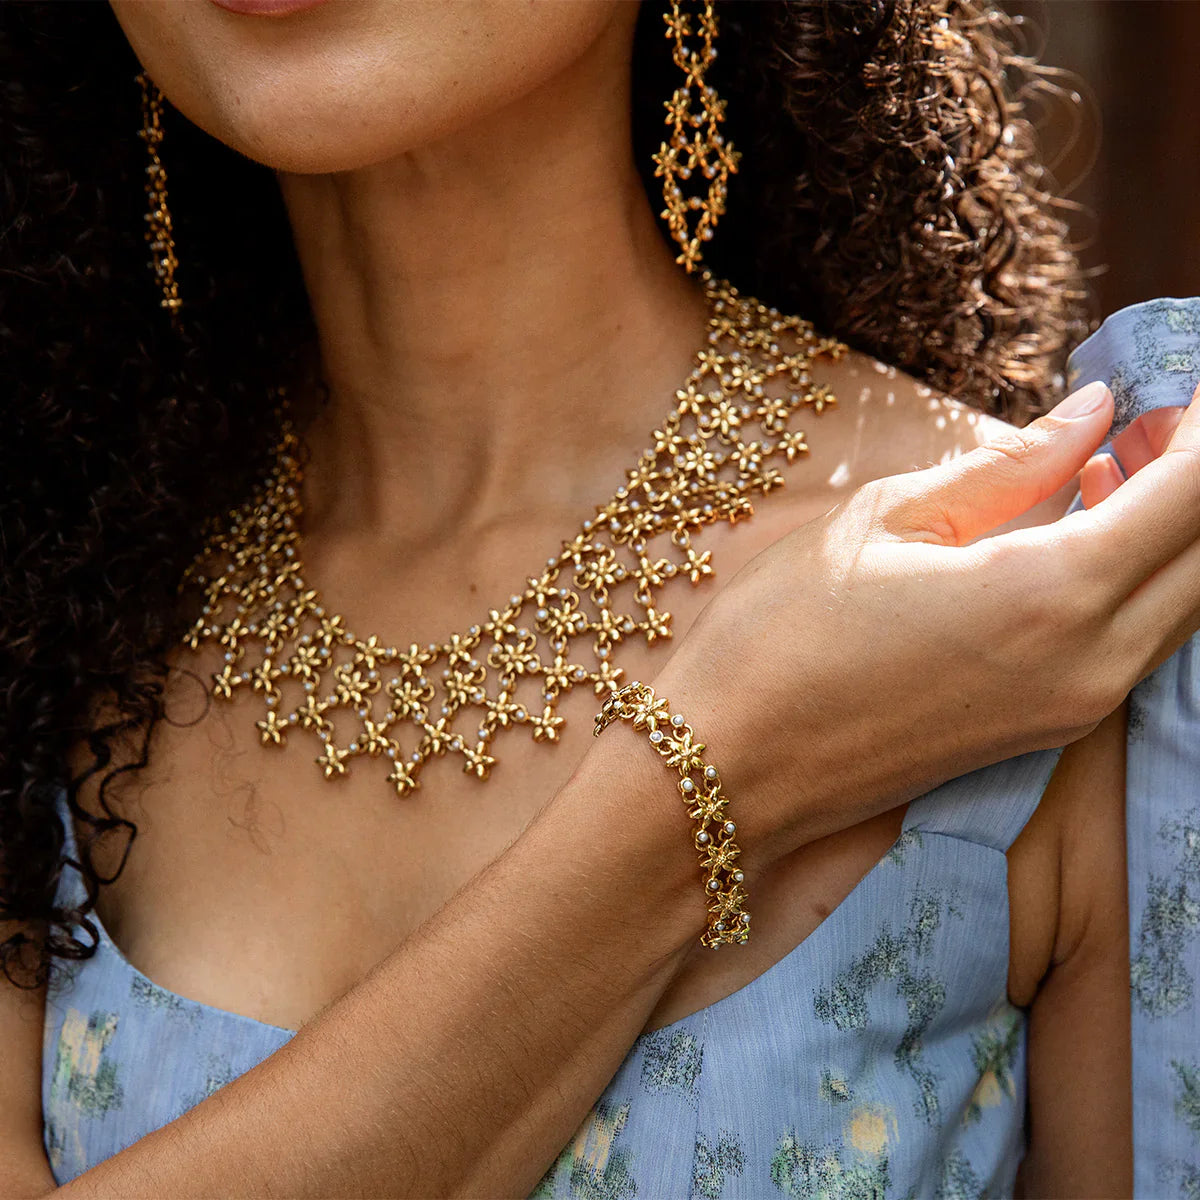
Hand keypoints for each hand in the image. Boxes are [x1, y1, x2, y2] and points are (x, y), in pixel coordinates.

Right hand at [653, 378, 1199, 866]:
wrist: (733, 765)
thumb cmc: (782, 635)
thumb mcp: (882, 521)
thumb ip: (1007, 466)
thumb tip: (1093, 413)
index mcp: (1050, 592)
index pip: (1193, 494)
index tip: (1181, 377)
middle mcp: (1092, 659)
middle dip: (1195, 470)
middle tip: (1154, 410)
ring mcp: (1079, 705)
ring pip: (1188, 601)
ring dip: (1177, 523)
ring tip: (1123, 454)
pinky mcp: (1053, 728)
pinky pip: (1144, 638)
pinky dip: (1145, 573)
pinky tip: (1089, 522)